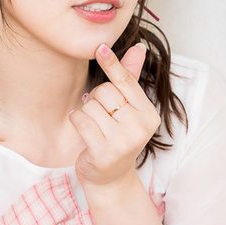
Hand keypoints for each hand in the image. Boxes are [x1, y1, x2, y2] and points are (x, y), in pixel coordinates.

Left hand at [68, 42, 161, 188]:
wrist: (110, 178)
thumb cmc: (117, 137)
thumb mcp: (128, 109)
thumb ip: (130, 78)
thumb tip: (139, 48)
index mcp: (148, 114)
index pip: (126, 81)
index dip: (111, 63)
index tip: (99, 46)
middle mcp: (140, 127)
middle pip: (104, 91)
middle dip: (96, 99)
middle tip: (102, 116)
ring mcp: (123, 142)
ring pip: (90, 105)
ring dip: (86, 113)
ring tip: (96, 128)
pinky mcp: (104, 153)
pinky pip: (80, 120)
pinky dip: (76, 121)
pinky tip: (84, 131)